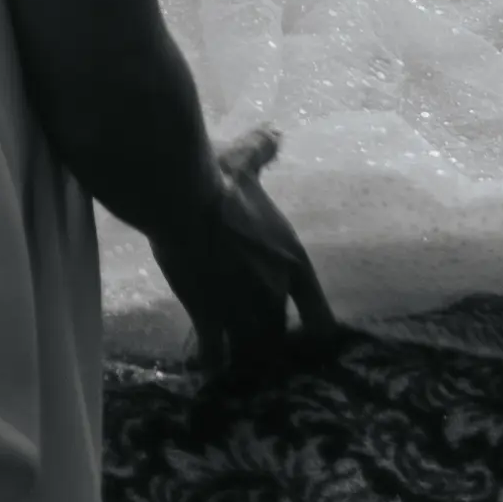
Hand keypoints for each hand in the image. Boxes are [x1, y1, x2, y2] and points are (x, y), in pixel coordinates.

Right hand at [162, 124, 344, 401]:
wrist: (182, 197)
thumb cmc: (217, 177)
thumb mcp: (244, 161)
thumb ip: (262, 151)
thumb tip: (274, 131)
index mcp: (292, 263)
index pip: (320, 319)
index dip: (315, 335)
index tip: (305, 341)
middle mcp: (275, 294)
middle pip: (281, 338)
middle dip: (270, 345)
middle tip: (256, 348)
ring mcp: (243, 311)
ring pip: (253, 353)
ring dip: (244, 360)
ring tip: (233, 370)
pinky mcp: (209, 317)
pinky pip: (215, 357)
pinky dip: (210, 365)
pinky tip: (200, 369)